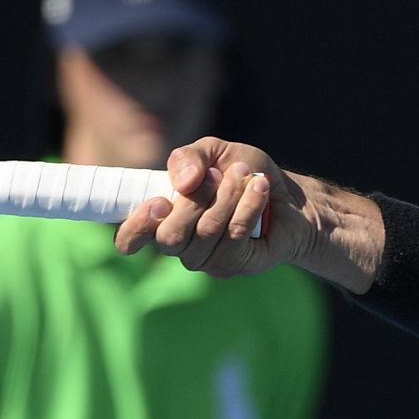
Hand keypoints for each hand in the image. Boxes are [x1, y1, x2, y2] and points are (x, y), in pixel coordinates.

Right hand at [115, 138, 369, 283]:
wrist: (289, 194)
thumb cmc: (244, 174)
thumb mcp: (214, 154)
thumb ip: (189, 158)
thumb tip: (183, 182)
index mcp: (162, 220)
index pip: (128, 240)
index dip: (136, 227)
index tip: (159, 202)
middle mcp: (180, 246)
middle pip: (170, 236)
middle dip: (196, 199)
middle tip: (220, 176)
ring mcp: (207, 260)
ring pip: (206, 233)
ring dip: (228, 196)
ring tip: (245, 175)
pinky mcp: (237, 265)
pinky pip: (235, 236)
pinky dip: (248, 205)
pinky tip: (260, 188)